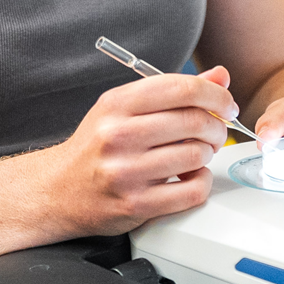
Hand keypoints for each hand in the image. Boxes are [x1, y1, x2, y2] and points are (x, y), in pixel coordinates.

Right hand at [40, 66, 235, 236]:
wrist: (56, 191)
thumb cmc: (96, 147)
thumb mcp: (124, 109)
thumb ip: (173, 92)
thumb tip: (219, 77)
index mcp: (118, 105)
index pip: (182, 88)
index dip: (216, 95)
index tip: (226, 104)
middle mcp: (118, 136)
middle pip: (194, 121)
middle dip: (217, 126)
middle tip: (216, 132)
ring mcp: (125, 172)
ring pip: (196, 155)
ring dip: (207, 155)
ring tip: (197, 155)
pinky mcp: (134, 205)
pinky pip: (191, 192)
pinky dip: (201, 183)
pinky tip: (190, 178)